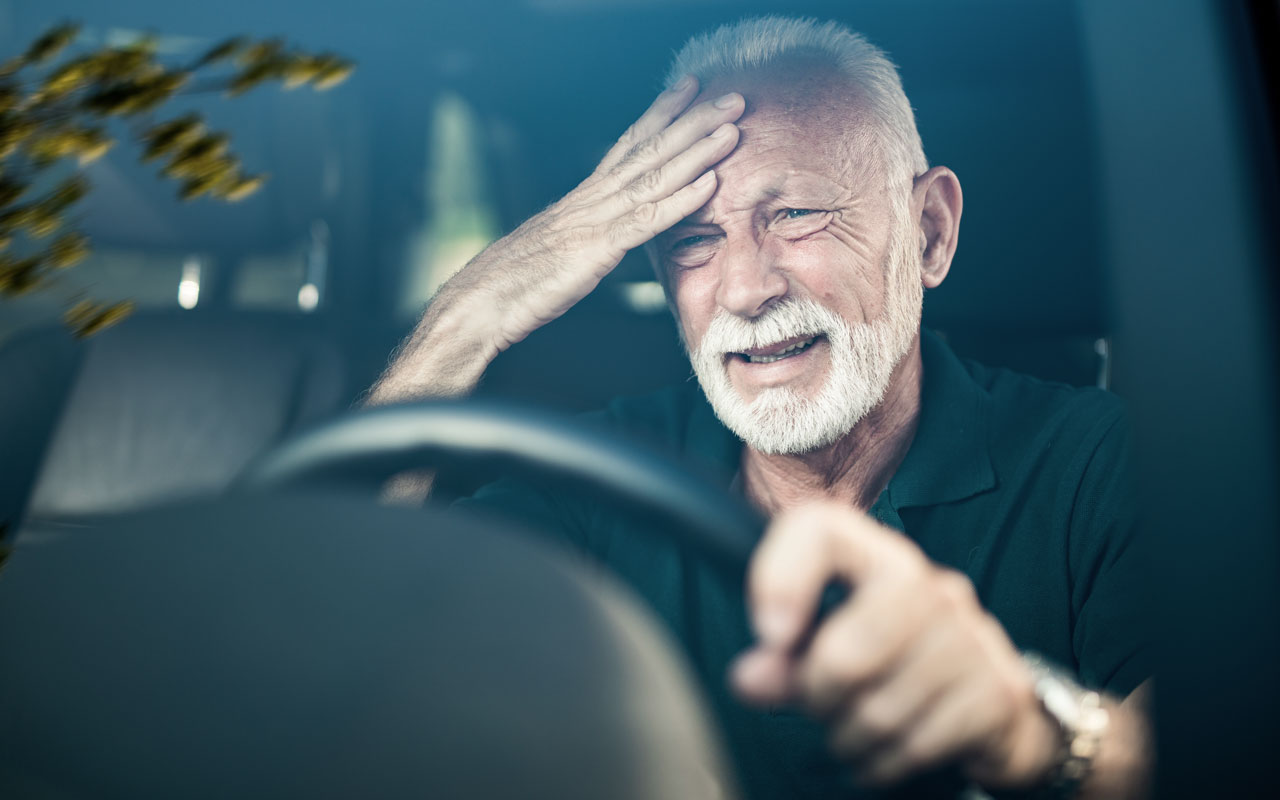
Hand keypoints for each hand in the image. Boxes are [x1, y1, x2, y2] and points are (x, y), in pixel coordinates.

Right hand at [455, 75, 742, 354]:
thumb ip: (589, 232)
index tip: (689, 89)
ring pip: (653, 177)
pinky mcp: (596, 250)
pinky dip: (679, 201)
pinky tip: (708, 185)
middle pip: (649, 150)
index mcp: (584, 196)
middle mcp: (592, 198)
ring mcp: (595, 221)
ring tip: (730, 130)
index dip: (661, 114)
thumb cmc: (518, 280)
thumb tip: (610, 231)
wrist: (483, 301)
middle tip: (731, 99)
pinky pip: (645, 220)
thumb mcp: (561, 247)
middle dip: (692, 122)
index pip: (628, 144)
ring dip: (695, 152)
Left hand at [732, 501, 1059, 788]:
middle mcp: (933, 586)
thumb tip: (748, 678)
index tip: (769, 636)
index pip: (821, 530)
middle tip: (819, 704)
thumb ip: (781, 659)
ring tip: (853, 731)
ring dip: (851, 737)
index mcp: (882, 557)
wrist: (991, 706)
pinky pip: (918, 744)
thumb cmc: (892, 665)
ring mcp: (973, 636)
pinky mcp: (999, 691)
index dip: (780, 578)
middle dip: (818, 695)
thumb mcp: (827, 649)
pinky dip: (885, 762)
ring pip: (880, 710)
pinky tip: (882, 753)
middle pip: (847, 651)